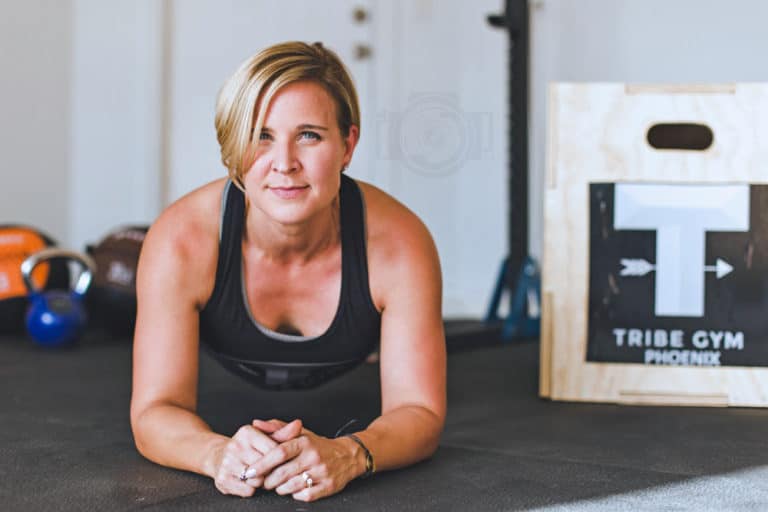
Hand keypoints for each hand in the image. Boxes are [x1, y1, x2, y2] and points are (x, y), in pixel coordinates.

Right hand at [210, 419, 302, 496]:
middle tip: (266, 468)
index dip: (279, 459)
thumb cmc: (247, 447)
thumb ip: (283, 433)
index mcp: (247, 432)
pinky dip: (251, 489)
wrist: (218, 456)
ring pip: (258, 480)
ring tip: (257, 474)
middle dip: (270, 470)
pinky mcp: (223, 479)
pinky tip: (247, 481)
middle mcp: (235, 445)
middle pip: (267, 466)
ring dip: (261, 481)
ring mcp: (227, 462)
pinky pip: (248, 490)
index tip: (278, 459)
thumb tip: (298, 424)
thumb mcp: (264, 436)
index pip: (275, 450)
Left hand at [248, 422, 362, 501]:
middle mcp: (314, 456)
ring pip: (291, 486)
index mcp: (304, 442)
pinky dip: (295, 494)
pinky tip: (294, 489)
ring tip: (278, 485)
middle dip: (268, 480)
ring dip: (280, 489)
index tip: (250, 471)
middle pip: (282, 473)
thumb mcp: (299, 433)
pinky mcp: (328, 486)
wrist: (348, 455)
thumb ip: (276, 428)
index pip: (278, 453)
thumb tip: (256, 423)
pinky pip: (305, 495)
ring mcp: (322, 472)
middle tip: (264, 481)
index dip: (262, 464)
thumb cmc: (318, 445)